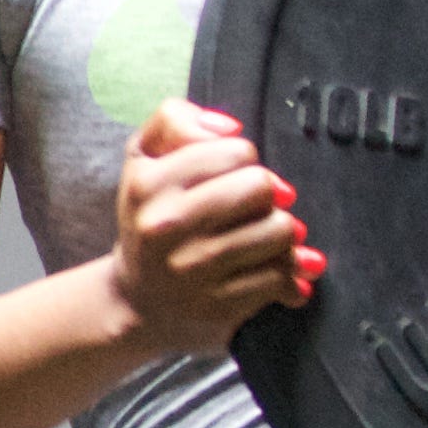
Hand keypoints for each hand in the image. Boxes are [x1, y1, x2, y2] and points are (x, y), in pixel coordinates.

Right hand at [111, 99, 319, 350]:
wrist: (137, 301)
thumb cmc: (152, 218)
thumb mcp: (143, 158)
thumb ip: (175, 121)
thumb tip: (230, 128)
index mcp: (148, 185)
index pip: (236, 151)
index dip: (246, 160)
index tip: (237, 176)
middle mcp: (165, 227)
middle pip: (260, 187)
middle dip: (267, 195)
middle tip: (257, 208)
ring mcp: (193, 270)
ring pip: (279, 232)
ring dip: (283, 234)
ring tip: (267, 239)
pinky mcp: (219, 306)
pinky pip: (280, 277)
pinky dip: (289, 273)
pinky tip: (279, 273)